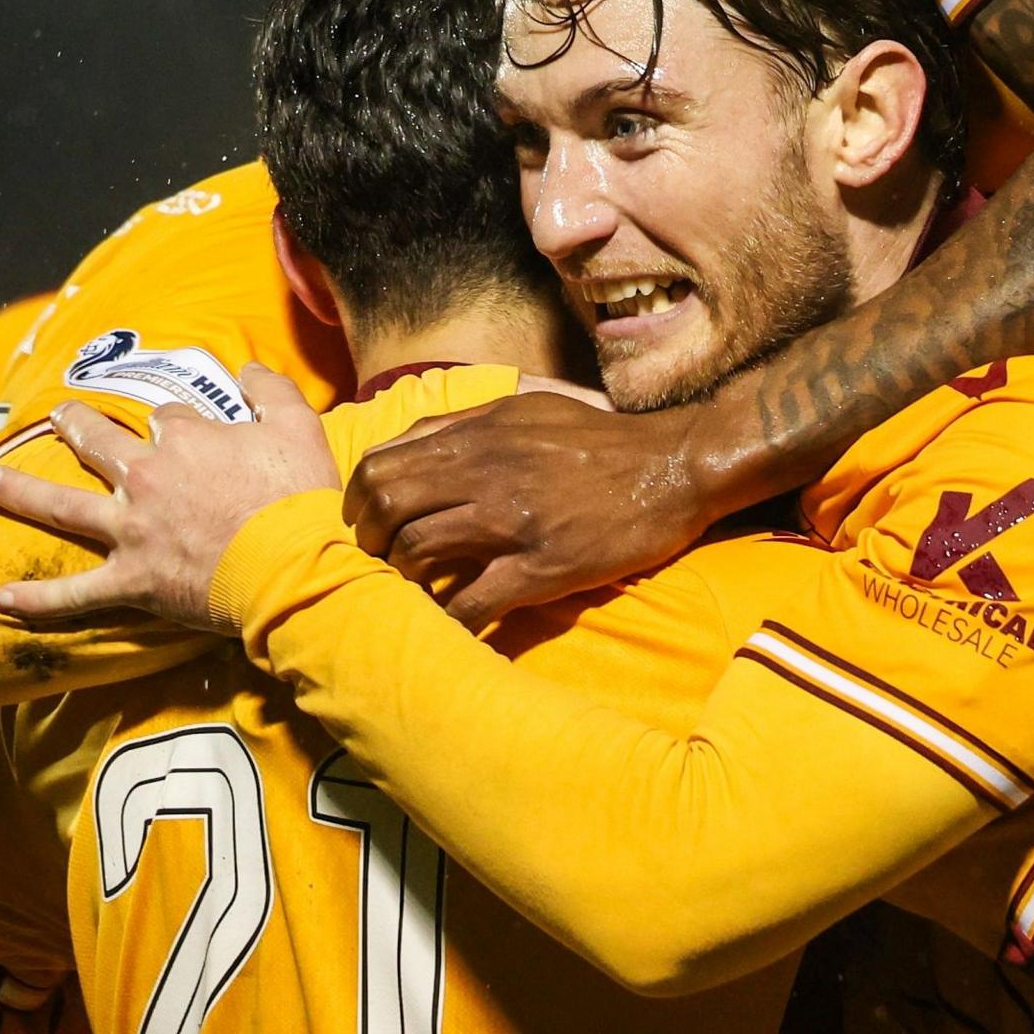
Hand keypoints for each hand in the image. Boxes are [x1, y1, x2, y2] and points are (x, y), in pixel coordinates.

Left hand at [0, 364, 338, 632]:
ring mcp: (131, 531)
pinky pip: (73, 594)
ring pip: (63, 507)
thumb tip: (247, 368)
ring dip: (23, 493)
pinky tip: (1, 599)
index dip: (175, 426)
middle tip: (59, 417)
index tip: (185, 434)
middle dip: (75, 427)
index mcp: (184, 440)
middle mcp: (146, 478)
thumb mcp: (298, 426)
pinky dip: (37, 600)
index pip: (166, 419)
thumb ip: (270, 389)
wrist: (291, 566)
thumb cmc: (297, 499)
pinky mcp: (130, 581)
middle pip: (98, 443)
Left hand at [344, 394, 718, 631]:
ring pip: (418, 552)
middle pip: (387, 504)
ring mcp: (511, 520)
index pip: (383, 461)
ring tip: (413, 592)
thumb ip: (470, 423)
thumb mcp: (529, 408)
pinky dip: (449, 619)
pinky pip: (472, 601)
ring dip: (402, 580)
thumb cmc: (601, 440)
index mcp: (479, 432)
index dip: (359, 497)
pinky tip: (451, 625)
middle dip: (369, 539)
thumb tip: (419, 441)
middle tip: (379, 560)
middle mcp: (485, 470)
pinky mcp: (541, 567)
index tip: (364, 521)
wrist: (674, 466)